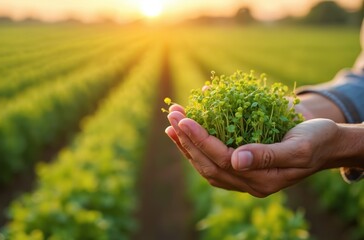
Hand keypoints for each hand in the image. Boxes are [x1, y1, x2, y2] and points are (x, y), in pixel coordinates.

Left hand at [165, 104, 342, 196]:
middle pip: (208, 163)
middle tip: (172, 114)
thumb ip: (268, 155)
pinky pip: (215, 160)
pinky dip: (198, 146)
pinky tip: (187, 132)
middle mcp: (249, 183)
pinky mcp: (243, 169)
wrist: (327, 145)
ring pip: (207, 165)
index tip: (183, 119)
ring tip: (172, 124)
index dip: (200, 139)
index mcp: (262, 179)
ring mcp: (245, 178)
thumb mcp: (299, 147)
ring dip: (187, 144)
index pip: (222, 159)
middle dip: (186, 139)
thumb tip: (236, 161)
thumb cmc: (317, 141)